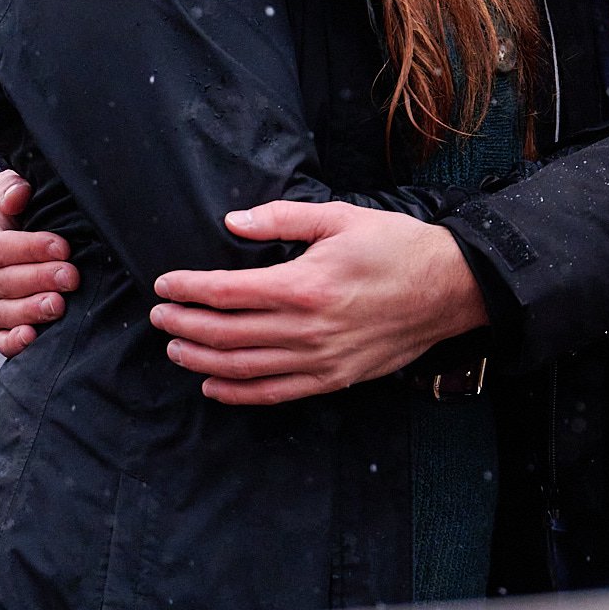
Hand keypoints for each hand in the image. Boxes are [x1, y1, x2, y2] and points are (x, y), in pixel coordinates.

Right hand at [0, 170, 79, 356]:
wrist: (2, 242)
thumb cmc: (6, 215)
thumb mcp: (4, 191)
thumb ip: (9, 187)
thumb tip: (18, 195)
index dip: (29, 248)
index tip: (61, 247)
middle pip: (4, 283)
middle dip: (39, 279)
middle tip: (70, 276)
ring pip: (4, 313)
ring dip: (32, 310)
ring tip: (58, 304)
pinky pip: (2, 340)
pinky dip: (15, 342)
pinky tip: (33, 336)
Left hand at [149, 200, 488, 404]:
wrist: (449, 289)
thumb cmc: (396, 247)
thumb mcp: (340, 217)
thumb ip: (282, 217)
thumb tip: (233, 222)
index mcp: (304, 283)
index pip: (227, 292)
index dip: (188, 289)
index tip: (164, 286)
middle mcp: (306, 328)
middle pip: (226, 332)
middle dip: (184, 324)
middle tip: (159, 317)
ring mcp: (319, 359)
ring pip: (243, 367)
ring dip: (201, 359)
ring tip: (175, 347)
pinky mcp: (333, 378)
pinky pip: (274, 393)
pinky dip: (237, 392)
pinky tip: (212, 383)